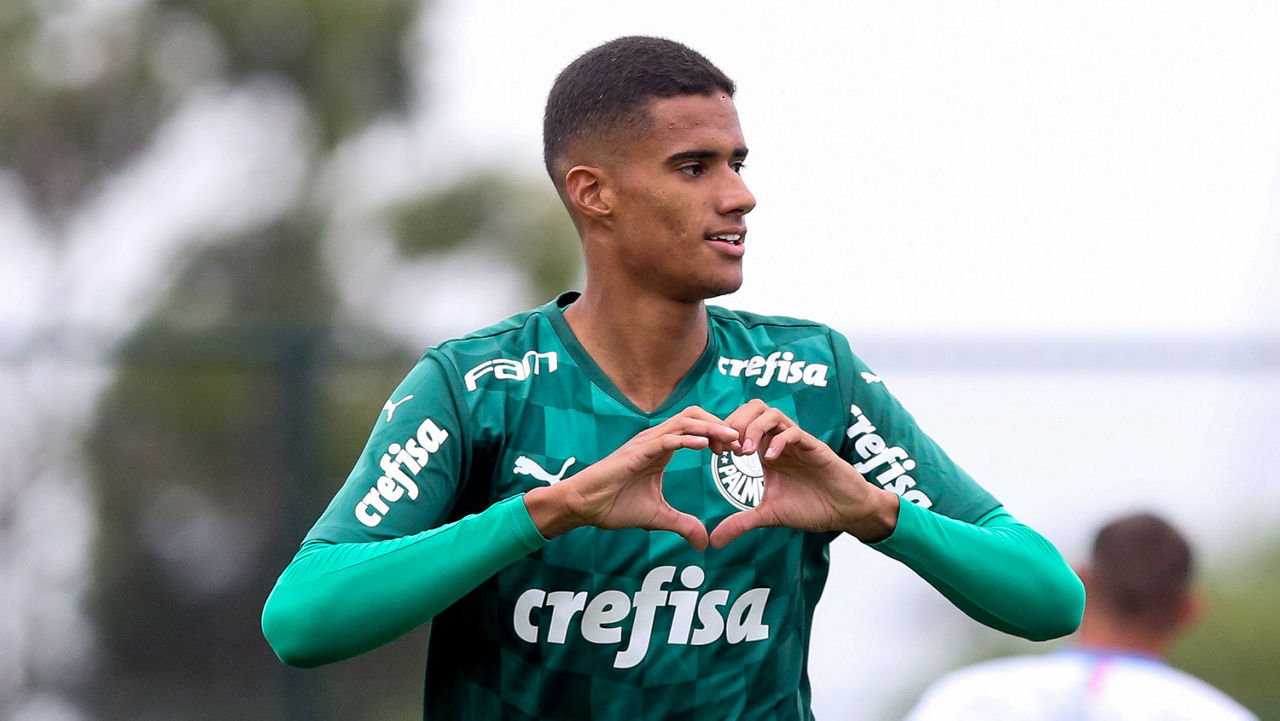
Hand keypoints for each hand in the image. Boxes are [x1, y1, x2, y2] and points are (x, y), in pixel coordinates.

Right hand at [524, 406, 740, 550]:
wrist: (584, 506)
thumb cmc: (614, 505)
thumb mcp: (658, 518)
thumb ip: (683, 524)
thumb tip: (704, 542)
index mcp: (661, 449)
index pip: (696, 429)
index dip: (719, 435)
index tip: (736, 451)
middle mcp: (655, 440)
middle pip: (694, 415)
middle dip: (720, 425)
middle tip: (739, 444)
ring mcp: (646, 444)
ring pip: (684, 422)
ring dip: (710, 428)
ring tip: (731, 440)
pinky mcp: (637, 453)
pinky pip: (666, 440)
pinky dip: (688, 440)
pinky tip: (705, 447)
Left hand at [709, 400, 898, 547]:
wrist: (845, 511)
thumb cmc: (811, 507)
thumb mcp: (769, 516)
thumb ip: (741, 523)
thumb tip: (714, 541)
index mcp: (766, 450)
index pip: (740, 423)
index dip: (723, 432)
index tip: (714, 451)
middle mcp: (780, 441)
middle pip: (754, 407)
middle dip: (735, 422)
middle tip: (727, 447)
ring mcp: (798, 442)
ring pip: (772, 414)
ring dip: (753, 428)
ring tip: (745, 452)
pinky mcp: (815, 448)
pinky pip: (794, 433)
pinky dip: (778, 441)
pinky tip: (770, 460)